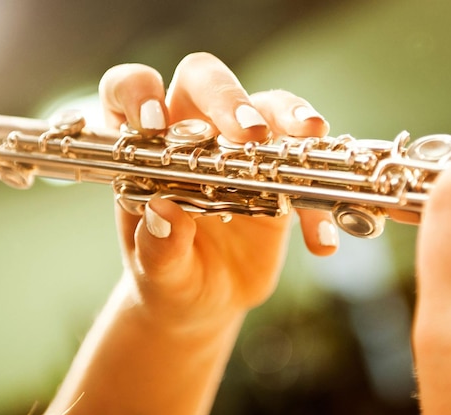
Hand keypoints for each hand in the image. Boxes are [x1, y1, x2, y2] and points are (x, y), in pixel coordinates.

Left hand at [99, 52, 335, 330]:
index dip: (139, 92)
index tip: (155, 124)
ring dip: (290, 116)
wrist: (205, 299)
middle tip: (250, 133)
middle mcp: (191, 134)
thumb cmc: (171, 279)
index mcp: (144, 147)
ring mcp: (239, 149)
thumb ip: (157, 249)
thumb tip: (163, 213)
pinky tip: (319, 240)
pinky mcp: (278, 173)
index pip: (130, 88)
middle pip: (204, 79)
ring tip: (309, 137)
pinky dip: (315, 201)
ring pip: (266, 105)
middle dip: (227, 97)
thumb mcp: (159, 274)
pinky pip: (306, 166)